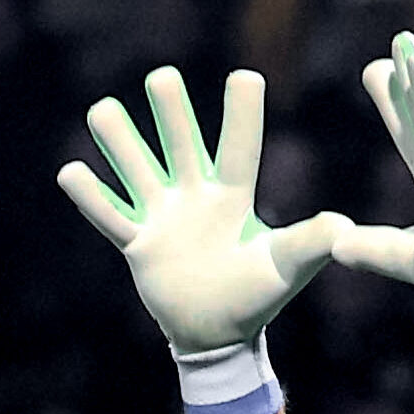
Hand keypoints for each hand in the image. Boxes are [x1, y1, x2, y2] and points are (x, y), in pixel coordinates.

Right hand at [57, 65, 349, 353]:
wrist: (217, 336)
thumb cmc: (256, 298)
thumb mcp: (286, 270)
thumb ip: (310, 244)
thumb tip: (343, 226)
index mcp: (232, 196)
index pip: (239, 148)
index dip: (242, 115)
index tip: (245, 77)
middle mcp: (194, 194)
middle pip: (179, 142)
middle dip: (170, 111)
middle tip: (162, 79)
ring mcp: (162, 216)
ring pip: (136, 168)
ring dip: (119, 141)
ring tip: (103, 111)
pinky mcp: (137, 244)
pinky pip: (110, 217)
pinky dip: (91, 197)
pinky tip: (71, 171)